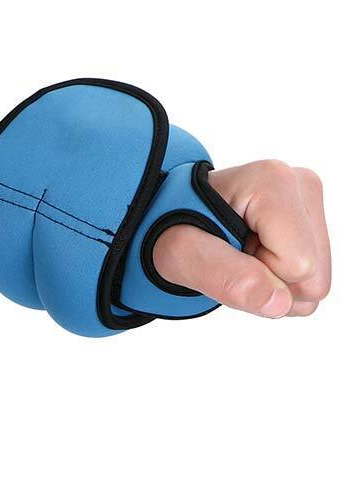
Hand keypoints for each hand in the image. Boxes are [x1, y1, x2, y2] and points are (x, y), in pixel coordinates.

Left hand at [154, 161, 330, 317]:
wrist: (173, 220)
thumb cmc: (175, 231)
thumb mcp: (182, 255)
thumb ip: (225, 277)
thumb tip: (280, 303)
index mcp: (273, 183)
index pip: (296, 265)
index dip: (255, 275)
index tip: (223, 252)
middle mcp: (302, 185)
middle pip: (312, 278)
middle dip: (267, 282)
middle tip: (229, 257)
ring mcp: (312, 204)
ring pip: (314, 283)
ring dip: (272, 283)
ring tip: (238, 255)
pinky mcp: (313, 223)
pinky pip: (311, 282)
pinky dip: (278, 279)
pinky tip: (252, 256)